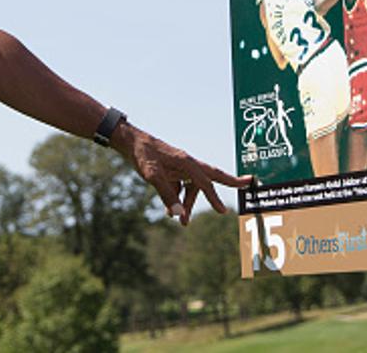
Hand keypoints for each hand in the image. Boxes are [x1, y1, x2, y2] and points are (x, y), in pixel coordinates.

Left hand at [112, 122, 252, 225]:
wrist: (130, 142)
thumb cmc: (143, 155)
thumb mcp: (153, 176)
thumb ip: (166, 194)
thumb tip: (178, 214)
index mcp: (187, 162)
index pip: (206, 182)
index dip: (216, 197)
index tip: (225, 210)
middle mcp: (187, 164)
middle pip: (209, 178)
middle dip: (223, 188)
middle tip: (237, 195)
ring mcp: (179, 167)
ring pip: (191, 188)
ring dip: (189, 205)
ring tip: (183, 223)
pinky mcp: (172, 171)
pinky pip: (180, 188)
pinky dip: (177, 199)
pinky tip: (169, 213)